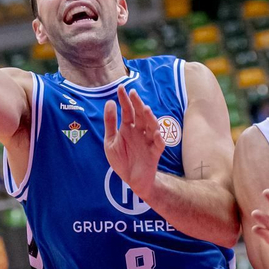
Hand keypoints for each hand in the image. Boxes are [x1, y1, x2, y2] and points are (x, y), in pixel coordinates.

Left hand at [102, 88, 164, 202]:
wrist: (131, 180)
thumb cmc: (122, 160)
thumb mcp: (110, 141)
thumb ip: (110, 123)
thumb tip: (109, 102)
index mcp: (128, 128)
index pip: (127, 111)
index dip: (125, 100)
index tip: (121, 88)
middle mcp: (139, 132)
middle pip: (140, 115)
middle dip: (137, 104)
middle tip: (133, 93)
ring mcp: (148, 141)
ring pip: (152, 127)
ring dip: (150, 118)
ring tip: (145, 109)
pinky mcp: (154, 153)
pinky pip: (159, 145)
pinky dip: (158, 139)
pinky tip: (156, 134)